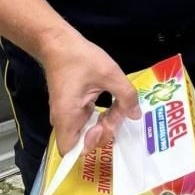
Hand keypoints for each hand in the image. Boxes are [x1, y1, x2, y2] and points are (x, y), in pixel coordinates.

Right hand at [40, 31, 140, 155]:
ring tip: (120, 106)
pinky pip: (88, 120)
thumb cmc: (79, 58)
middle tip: (119, 112)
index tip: (102, 127)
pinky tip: (115, 104)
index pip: (69, 151)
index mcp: (67, 116)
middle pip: (84, 141)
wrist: (58, 43)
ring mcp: (68, 114)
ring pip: (88, 130)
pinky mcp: (73, 107)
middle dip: (105, 131)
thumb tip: (136, 114)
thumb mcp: (109, 74)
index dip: (89, 145)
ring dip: (106, 122)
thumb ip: (126, 96)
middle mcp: (64, 120)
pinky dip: (101, 115)